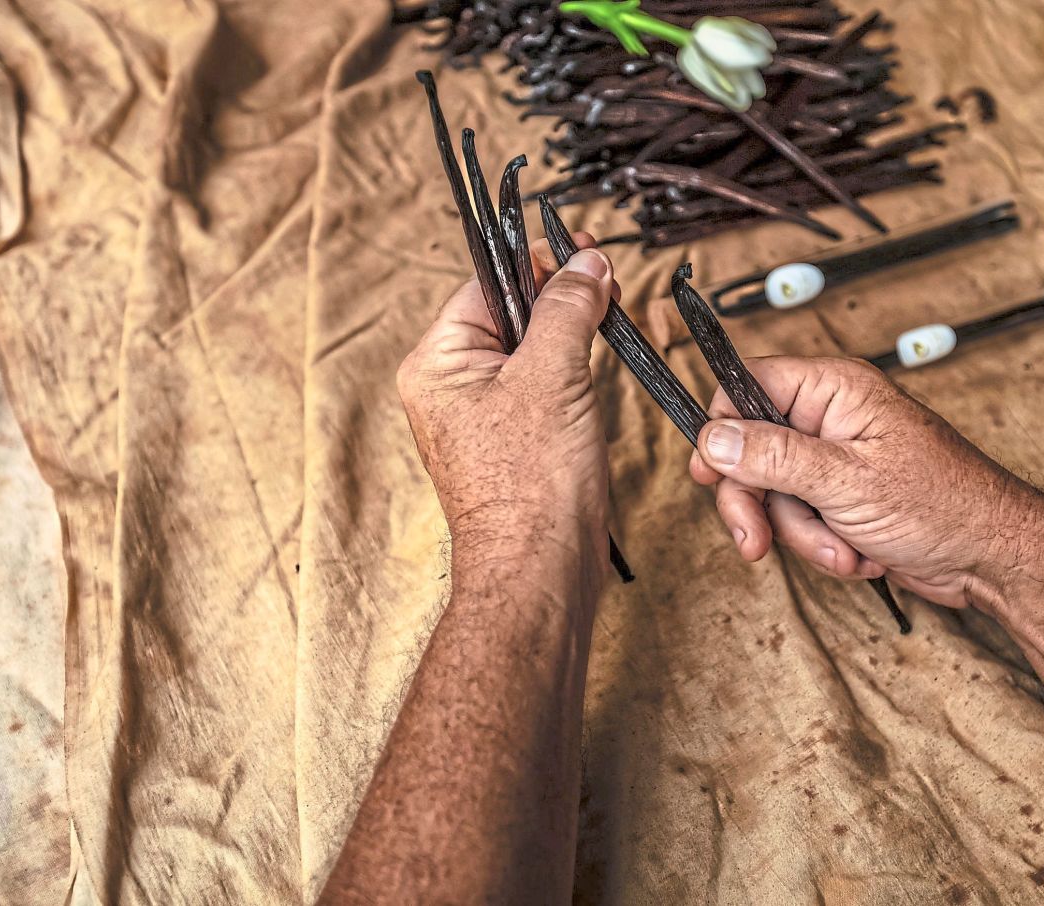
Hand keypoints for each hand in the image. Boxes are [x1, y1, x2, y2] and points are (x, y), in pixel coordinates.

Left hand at [398, 234, 615, 588]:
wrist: (539, 570)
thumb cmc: (531, 486)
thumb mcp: (552, 375)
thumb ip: (567, 310)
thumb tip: (587, 266)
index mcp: (437, 363)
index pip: (486, 285)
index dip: (537, 263)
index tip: (585, 250)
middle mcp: (450, 388)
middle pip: (509, 316)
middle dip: (559, 299)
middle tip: (607, 286)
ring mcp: (481, 418)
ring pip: (529, 352)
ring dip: (569, 336)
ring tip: (606, 323)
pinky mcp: (513, 444)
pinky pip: (540, 389)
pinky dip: (570, 373)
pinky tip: (595, 372)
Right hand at [690, 356, 1032, 608]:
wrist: (992, 559)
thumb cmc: (942, 506)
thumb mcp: (844, 481)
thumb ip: (772, 458)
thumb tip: (714, 438)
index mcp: (833, 390)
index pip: (746, 387)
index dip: (721, 430)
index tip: (710, 473)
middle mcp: (830, 417)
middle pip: (750, 450)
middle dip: (758, 504)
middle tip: (756, 541)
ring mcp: (834, 459)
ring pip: (774, 494)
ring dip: (802, 533)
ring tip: (845, 549)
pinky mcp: (841, 497)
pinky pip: (801, 520)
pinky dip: (823, 545)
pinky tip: (858, 553)